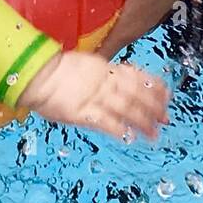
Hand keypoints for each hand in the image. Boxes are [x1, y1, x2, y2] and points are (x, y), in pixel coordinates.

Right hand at [19, 50, 168, 142]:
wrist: (35, 74)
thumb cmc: (55, 70)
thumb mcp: (84, 65)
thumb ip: (101, 73)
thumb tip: (117, 78)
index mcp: (104, 68)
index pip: (135, 76)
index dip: (152, 85)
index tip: (166, 93)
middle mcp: (103, 82)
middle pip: (135, 93)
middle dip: (153, 106)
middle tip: (166, 116)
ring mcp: (94, 97)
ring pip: (126, 109)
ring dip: (142, 121)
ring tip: (155, 133)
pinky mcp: (83, 113)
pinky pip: (106, 122)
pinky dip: (119, 130)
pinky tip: (129, 137)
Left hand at [59, 0, 202, 58]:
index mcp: (132, 22)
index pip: (100, 54)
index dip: (77, 59)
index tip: (50, 55)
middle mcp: (137, 17)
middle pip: (102, 37)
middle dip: (77, 37)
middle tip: (47, 30)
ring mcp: (142, 2)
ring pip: (109, 17)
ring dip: (88, 16)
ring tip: (59, 6)